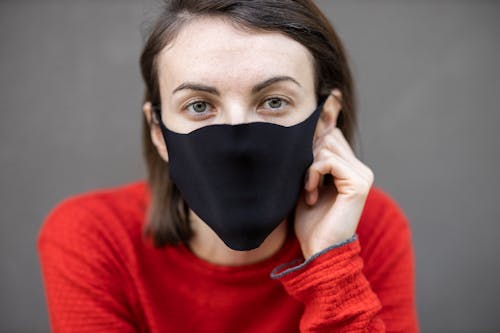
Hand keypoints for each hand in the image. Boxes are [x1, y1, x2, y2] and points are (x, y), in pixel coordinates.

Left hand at [294, 91, 373, 258]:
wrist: (318, 251)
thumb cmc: (308, 221)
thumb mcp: (303, 185)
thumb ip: (306, 162)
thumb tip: (300, 133)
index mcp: (348, 168)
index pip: (332, 134)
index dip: (324, 119)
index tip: (326, 95)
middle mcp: (358, 168)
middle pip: (329, 136)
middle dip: (308, 149)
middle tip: (302, 177)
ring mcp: (361, 174)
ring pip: (327, 146)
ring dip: (308, 166)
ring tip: (306, 191)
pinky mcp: (358, 182)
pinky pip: (328, 161)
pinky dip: (312, 174)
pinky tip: (309, 194)